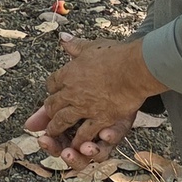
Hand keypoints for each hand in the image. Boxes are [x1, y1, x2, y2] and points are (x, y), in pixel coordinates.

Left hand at [25, 36, 165, 168]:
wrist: (134, 68)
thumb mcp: (92, 46)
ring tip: (52, 134)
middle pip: (53, 104)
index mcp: (68, 74)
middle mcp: (72, 92)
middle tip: (47, 117)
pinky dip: (79, 139)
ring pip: (63, 121)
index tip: (53, 91)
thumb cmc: (116, 55)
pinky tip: (76, 144)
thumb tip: (62, 37)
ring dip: (56, 128)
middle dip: (49, 111)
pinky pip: (85, 132)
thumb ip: (75, 45)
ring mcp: (84, 107)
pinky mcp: (100, 118)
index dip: (52, 88)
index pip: (52, 83)